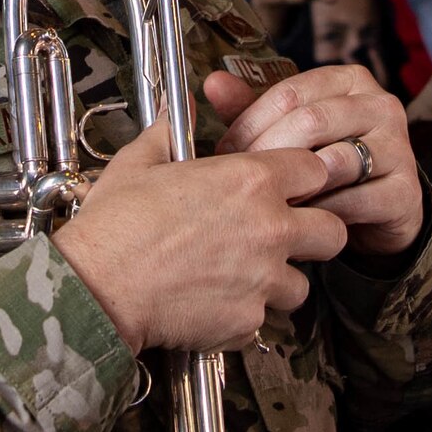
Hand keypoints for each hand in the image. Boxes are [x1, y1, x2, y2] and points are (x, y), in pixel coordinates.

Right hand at [55, 113, 346, 354]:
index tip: (289, 185)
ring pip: (302, 285)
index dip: (304, 177)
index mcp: (250, 181)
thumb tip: (176, 109)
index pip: (315, 169)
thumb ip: (169, 132)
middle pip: (333, 232)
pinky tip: (213, 301)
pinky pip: (263, 320)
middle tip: (285, 234)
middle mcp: (269, 229)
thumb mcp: (139, 162)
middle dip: (316, 232)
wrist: (98, 288)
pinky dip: (245, 314)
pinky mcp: (249, 322)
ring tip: (243, 275)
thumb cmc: (116, 225)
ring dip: (279, 281)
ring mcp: (264, 280)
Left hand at [207, 64, 422, 258]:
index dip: (251, 123)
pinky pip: (354, 200)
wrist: (376, 211)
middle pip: (311, 121)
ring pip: (334, 161)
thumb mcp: (287, 130)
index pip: (290, 92)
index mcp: (349, 80)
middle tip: (243, 180)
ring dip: (295, 186)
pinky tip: (302, 218)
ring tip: (271, 200)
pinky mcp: (406, 191)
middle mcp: (380, 105)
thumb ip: (251, 107)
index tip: (226, 150)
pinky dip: (322, 212)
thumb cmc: (323, 160)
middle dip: (269, 154)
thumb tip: (213, 83)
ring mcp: (398, 147)